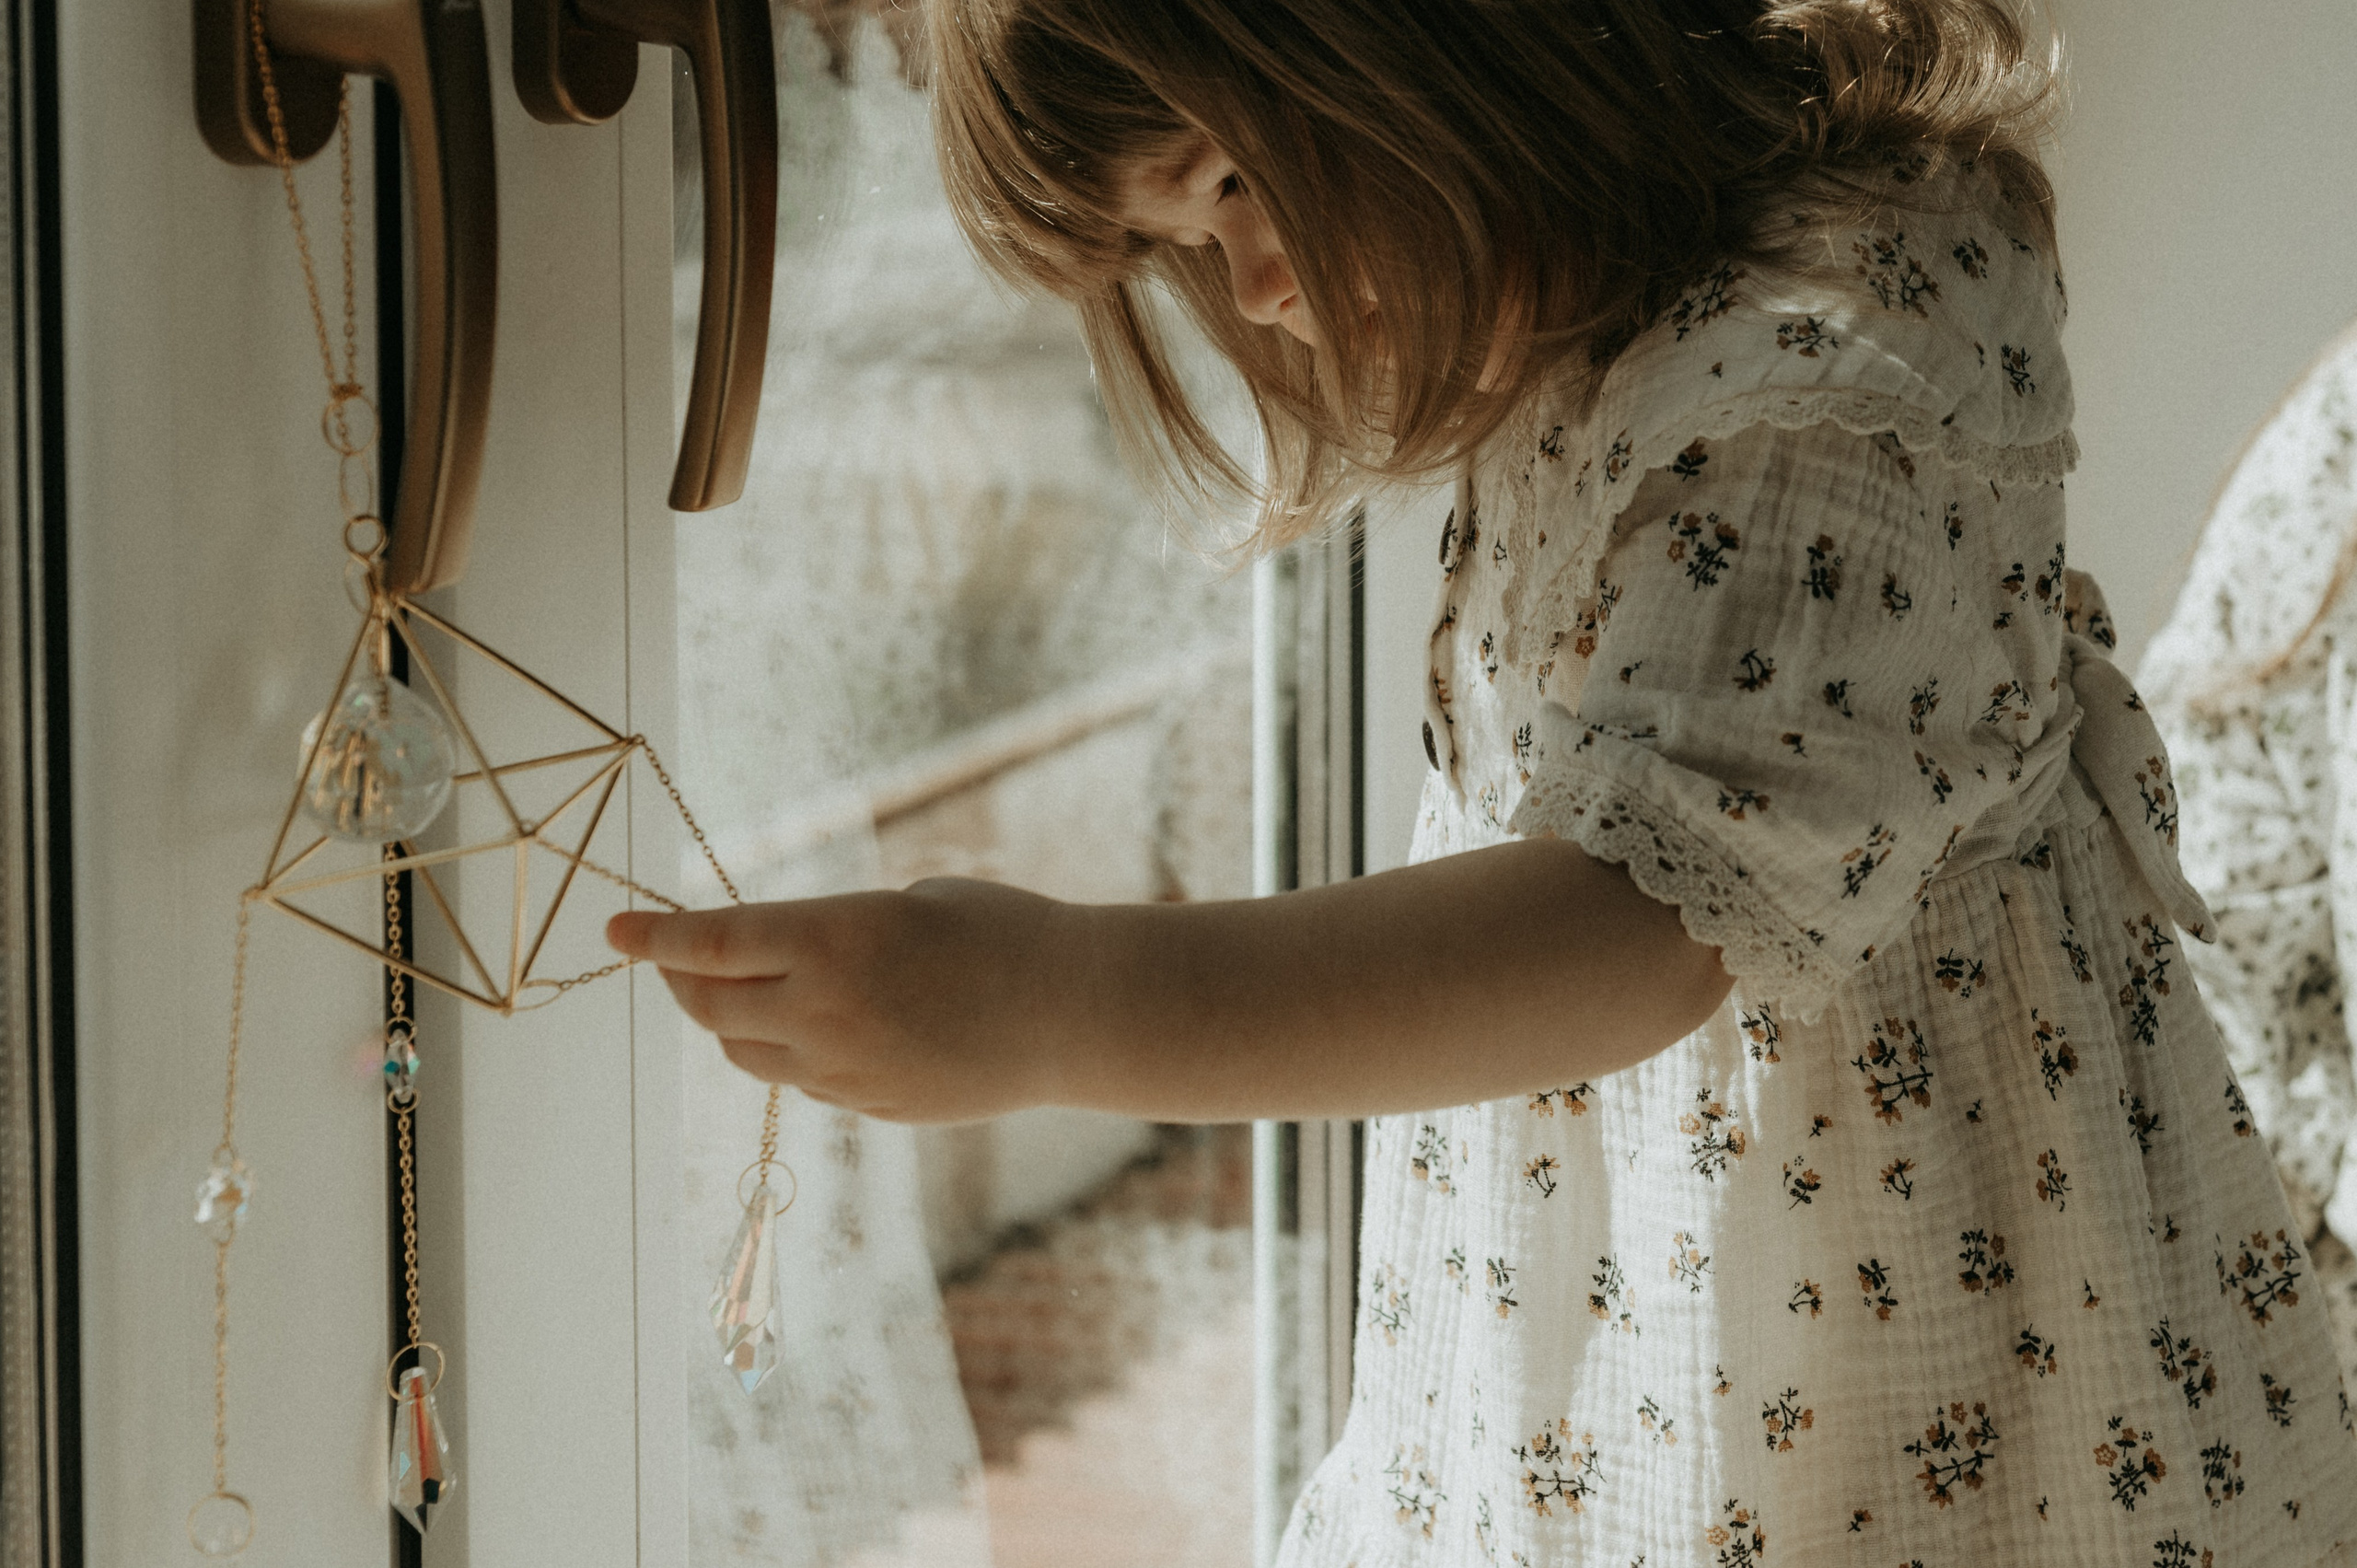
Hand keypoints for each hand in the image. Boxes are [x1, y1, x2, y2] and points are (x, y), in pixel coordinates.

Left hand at [606, 878, 1082, 1123]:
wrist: (1077, 1013)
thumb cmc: (1002, 930)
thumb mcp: (910, 902)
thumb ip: (837, 933)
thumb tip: (791, 961)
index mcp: (830, 940)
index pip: (709, 942)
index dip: (652, 935)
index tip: (615, 928)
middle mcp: (823, 1011)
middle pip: (710, 1004)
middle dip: (684, 978)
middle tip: (679, 955)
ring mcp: (844, 1069)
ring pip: (745, 1052)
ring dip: (730, 1019)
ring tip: (746, 988)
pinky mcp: (870, 1106)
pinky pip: (802, 1080)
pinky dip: (789, 1050)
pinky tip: (818, 1024)